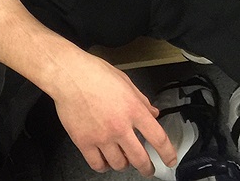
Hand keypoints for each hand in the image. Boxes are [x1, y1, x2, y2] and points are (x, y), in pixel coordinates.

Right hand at [52, 53, 176, 174]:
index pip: (158, 138)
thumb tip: (152, 113)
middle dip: (147, 167)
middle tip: (148, 168)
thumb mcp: (125, 81)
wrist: (69, 74)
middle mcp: (120, 126)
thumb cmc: (94, 73)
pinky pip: (98, 164)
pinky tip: (105, 160)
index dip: (168, 153)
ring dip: (124, 164)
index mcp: (133, 109)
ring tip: (123, 159)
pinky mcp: (84, 142)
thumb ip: (141, 100)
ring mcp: (102, 136)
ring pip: (119, 164)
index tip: (170, 159)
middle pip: (140, 159)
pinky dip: (104, 165)